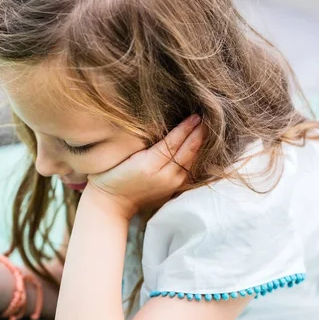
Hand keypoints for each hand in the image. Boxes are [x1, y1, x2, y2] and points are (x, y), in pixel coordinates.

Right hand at [86, 114, 204, 218]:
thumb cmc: (112, 175)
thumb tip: (165, 127)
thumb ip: (148, 144)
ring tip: (205, 128)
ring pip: (191, 160)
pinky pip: (189, 170)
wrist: (111, 204)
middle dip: (198, 133)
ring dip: (199, 144)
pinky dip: (195, 156)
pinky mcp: (173, 190)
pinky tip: (198, 147)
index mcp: (151, 165)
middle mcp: (166, 176)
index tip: (196, 115)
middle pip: (187, 151)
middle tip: (208, 117)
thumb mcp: (126, 156)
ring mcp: (172, 184)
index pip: (174, 142)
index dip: (186, 128)